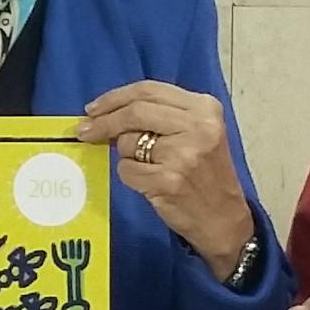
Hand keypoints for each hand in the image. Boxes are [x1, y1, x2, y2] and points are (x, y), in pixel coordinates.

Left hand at [78, 81, 252, 268]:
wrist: (224, 219)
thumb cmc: (206, 174)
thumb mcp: (197, 133)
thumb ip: (160, 116)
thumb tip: (106, 113)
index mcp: (204, 108)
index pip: (149, 90)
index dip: (115, 98)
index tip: (93, 109)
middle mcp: (197, 126)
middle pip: (134, 111)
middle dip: (103, 121)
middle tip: (85, 131)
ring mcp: (183, 154)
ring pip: (128, 142)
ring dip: (125, 155)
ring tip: (148, 167)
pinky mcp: (168, 180)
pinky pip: (127, 170)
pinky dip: (130, 176)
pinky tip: (148, 183)